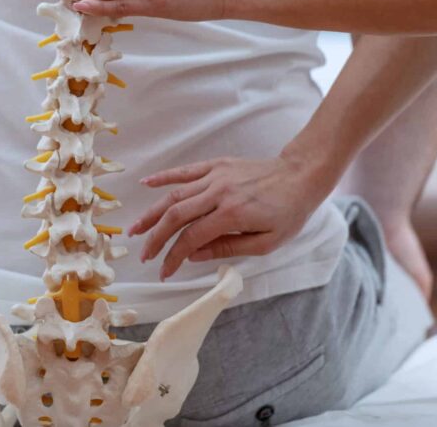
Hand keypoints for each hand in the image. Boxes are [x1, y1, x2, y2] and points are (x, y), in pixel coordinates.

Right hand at [129, 154, 337, 279]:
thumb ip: (228, 248)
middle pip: (176, 215)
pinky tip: (145, 185)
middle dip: (155, 238)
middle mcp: (218, 192)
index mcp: (232, 214)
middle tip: (144, 256)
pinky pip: (185, 171)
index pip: (192, 237)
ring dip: (152, 213)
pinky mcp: (217, 164)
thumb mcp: (266, 242)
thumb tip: (194, 255)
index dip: (174, 257)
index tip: (164, 272)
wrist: (300, 176)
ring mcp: (216, 176)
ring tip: (135, 229)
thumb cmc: (288, 212)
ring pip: (174, 194)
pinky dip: (163, 177)